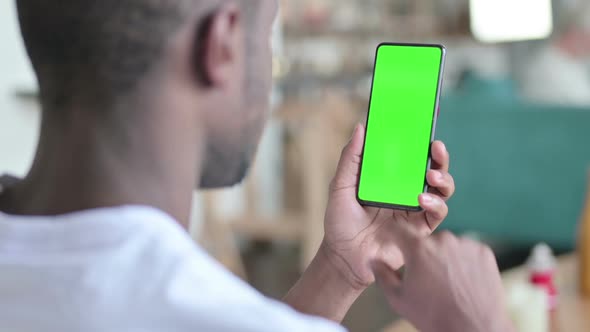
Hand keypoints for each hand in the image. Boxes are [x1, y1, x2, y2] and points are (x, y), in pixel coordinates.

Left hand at [321, 124, 454, 289]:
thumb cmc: (339, 221)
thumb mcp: (340, 186)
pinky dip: (436, 204)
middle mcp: (405, 190)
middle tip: (436, 146)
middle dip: (440, 155)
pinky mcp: (419, 229)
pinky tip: (423, 199)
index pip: (409, 153)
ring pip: (442, 189)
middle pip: (432, 167)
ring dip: (443, 178)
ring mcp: (414, 209)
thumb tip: (361, 127)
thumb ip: (350, 159)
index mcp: (389, 177)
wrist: (342, 257)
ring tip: (432, 174)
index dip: (420, 137)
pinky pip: (437, 213)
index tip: (427, 119)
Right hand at [373, 227, 513, 331]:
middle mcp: (443, 239)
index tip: (395, 242)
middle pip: (427, 241)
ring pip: (448, 245)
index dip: (395, 236)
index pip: (399, 230)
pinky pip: (468, 250)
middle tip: (427, 278)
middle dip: (424, 254)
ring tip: (448, 282)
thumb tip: (374, 261)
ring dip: (445, 257)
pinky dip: (464, 261)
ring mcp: (466, 244)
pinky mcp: (483, 251)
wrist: (475, 328)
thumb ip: (382, 275)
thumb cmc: (436, 316)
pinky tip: (463, 281)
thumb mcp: (399, 299)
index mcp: (418, 248)